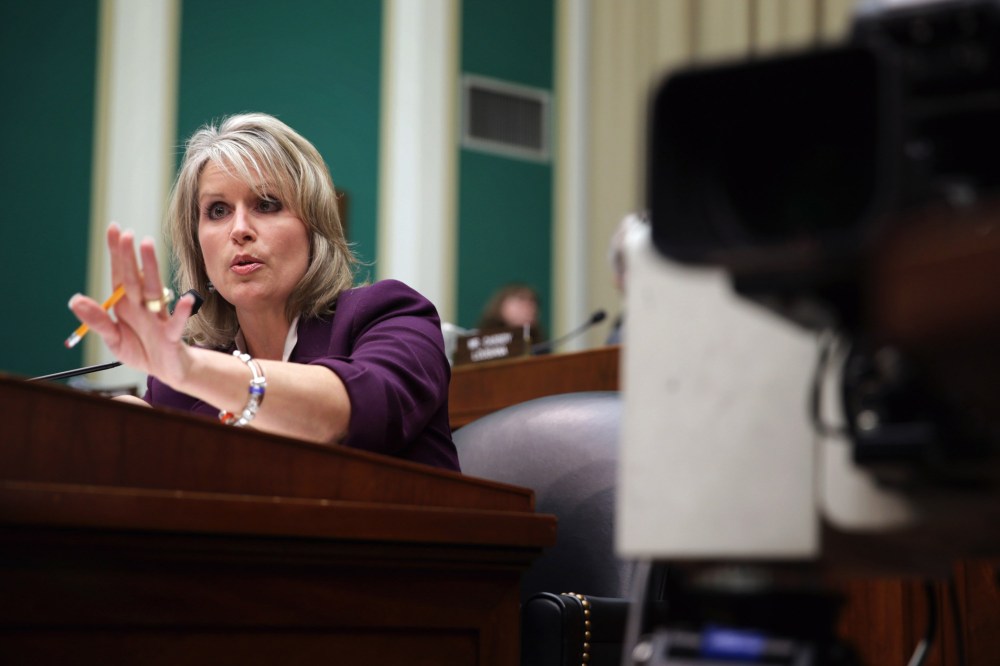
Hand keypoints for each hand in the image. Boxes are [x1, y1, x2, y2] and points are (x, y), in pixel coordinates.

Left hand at [68, 223, 197, 384]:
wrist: (166, 371)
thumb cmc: (140, 350)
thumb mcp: (113, 338)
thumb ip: (97, 320)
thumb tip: (75, 300)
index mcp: (126, 304)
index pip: (120, 273)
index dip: (117, 252)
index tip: (114, 229)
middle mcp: (142, 305)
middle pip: (134, 277)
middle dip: (129, 255)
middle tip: (127, 233)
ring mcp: (158, 318)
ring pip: (154, 290)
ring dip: (151, 268)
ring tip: (148, 247)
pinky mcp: (172, 335)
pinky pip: (176, 323)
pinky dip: (181, 312)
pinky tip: (186, 300)